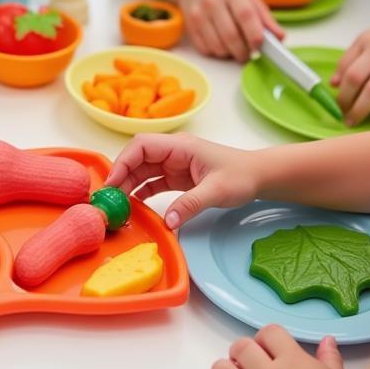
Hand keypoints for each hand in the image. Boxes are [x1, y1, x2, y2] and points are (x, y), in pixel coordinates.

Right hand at [105, 133, 262, 228]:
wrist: (259, 176)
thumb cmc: (241, 175)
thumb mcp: (217, 190)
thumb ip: (191, 204)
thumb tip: (168, 222)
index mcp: (180, 146)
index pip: (142, 146)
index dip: (123, 161)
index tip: (112, 182)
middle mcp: (173, 152)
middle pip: (137, 158)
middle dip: (121, 176)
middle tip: (110, 199)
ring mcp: (174, 164)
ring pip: (142, 171)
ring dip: (129, 186)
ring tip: (118, 206)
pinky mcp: (177, 177)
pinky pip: (152, 182)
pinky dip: (141, 193)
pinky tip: (134, 207)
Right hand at [177, 0, 283, 61]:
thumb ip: (264, 17)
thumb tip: (279, 37)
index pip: (246, 15)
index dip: (255, 35)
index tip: (261, 46)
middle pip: (231, 35)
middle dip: (244, 52)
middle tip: (250, 54)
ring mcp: (198, 12)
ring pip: (217, 46)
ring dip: (230, 54)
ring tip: (236, 48)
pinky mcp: (189, 25)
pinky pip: (205, 49)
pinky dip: (217, 52)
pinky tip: (221, 44)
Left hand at [212, 325, 348, 368]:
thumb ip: (330, 357)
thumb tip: (327, 341)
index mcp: (293, 359)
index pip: (270, 332)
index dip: (266, 337)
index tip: (269, 349)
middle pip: (244, 344)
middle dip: (244, 349)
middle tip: (251, 362)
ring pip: (228, 361)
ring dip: (228, 363)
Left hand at [331, 13, 369, 125]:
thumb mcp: (365, 42)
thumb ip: (348, 60)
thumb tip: (333, 84)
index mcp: (366, 42)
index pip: (345, 67)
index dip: (338, 88)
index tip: (335, 103)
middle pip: (356, 79)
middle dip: (345, 100)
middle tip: (342, 115)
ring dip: (361, 109)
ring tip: (354, 121)